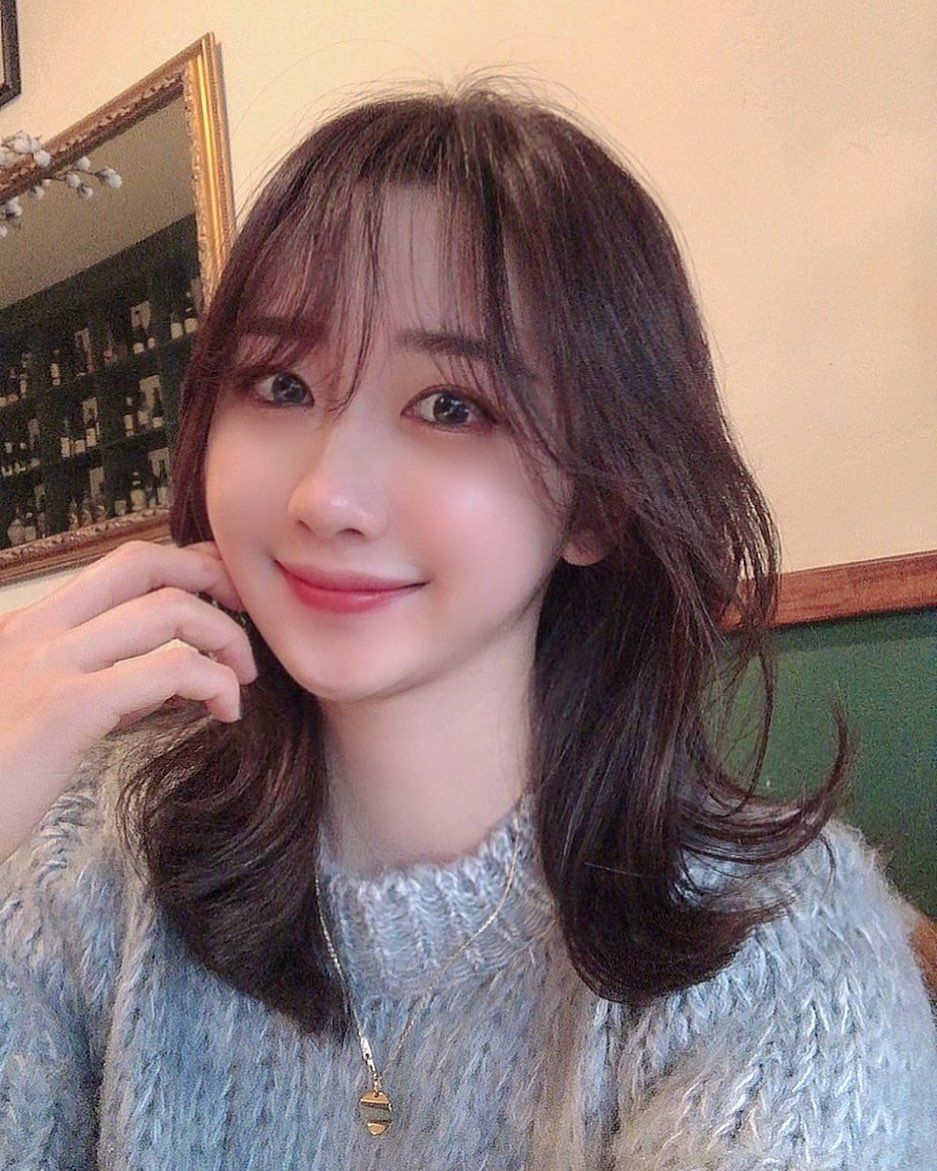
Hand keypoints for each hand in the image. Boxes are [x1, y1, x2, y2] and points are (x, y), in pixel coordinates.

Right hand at [0, 538, 257, 862]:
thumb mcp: (39, 716)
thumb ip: (95, 686)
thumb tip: (165, 679)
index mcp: (28, 628)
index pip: (120, 566)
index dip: (183, 567)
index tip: (223, 596)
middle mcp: (36, 631)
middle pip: (143, 563)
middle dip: (210, 575)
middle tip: (246, 615)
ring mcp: (49, 665)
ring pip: (167, 610)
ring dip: (225, 638)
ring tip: (241, 678)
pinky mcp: (67, 708)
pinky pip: (168, 670)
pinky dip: (215, 682)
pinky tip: (224, 711)